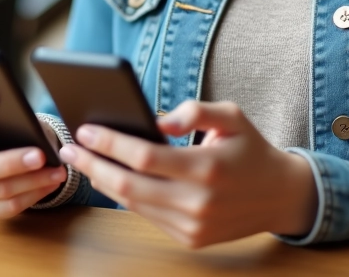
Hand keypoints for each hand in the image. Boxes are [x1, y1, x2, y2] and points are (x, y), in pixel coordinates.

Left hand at [57, 100, 317, 247]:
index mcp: (207, 167)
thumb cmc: (252, 150)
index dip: (110, 143)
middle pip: (128, 185)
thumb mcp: (232, 116)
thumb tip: (156, 120)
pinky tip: (111, 179)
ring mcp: (192, 225)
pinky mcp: (190, 238)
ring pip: (133, 204)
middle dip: (92, 165)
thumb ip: (195, 110)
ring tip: (83, 162)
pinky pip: (147, 216)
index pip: (144, 157)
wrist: (279, 196)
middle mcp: (197, 202)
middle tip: (69, 148)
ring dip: (103, 182)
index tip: (85, 130)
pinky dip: (125, 197)